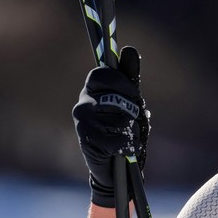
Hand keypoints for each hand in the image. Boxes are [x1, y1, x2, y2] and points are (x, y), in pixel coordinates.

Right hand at [72, 46, 149, 206]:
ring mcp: (83, 120)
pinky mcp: (87, 139)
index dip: (123, 82)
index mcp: (93, 89)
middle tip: (132, 120)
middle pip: (114, 94)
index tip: (134, 94)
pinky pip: (117, 138)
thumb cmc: (124, 132)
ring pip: (120, 117)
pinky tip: (126, 149)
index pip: (103, 73)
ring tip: (127, 136)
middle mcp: (84, 102)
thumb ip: (129, 79)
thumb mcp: (131, 104)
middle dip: (131, 108)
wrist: (116, 169)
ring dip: (131, 129)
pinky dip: (129, 145)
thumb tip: (127, 49)